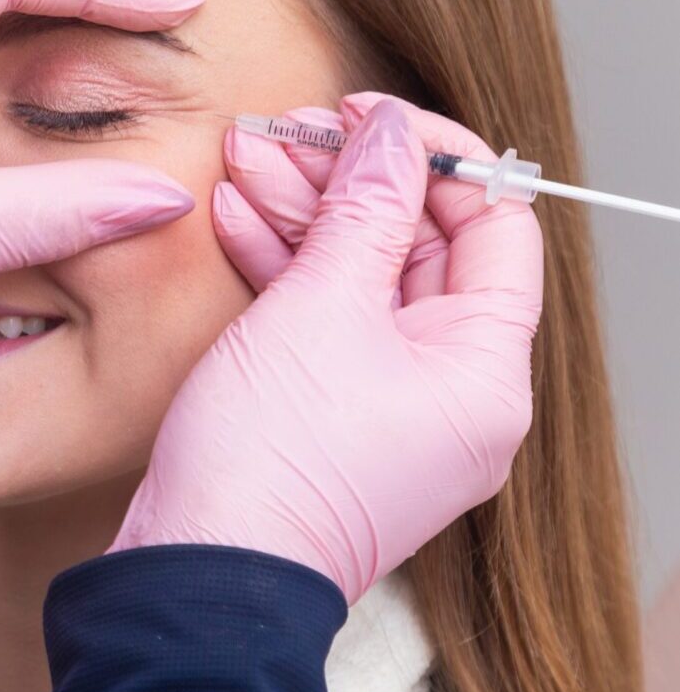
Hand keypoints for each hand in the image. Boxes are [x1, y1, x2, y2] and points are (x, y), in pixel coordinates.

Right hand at [111, 97, 543, 603]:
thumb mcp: (322, 308)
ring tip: (249, 156)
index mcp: (482, 370)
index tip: (372, 117)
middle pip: (416, 248)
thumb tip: (392, 138)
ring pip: (358, 279)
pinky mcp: (329, 411)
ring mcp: (386, 402)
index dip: (437, 158)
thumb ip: (365, 211)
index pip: (493, 228)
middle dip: (349, 181)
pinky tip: (238, 217)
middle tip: (292, 131)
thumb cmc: (271, 462)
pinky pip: (322, 320)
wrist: (199, 574)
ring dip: (303, 214)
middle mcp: (448, 389)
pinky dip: (283, 267)